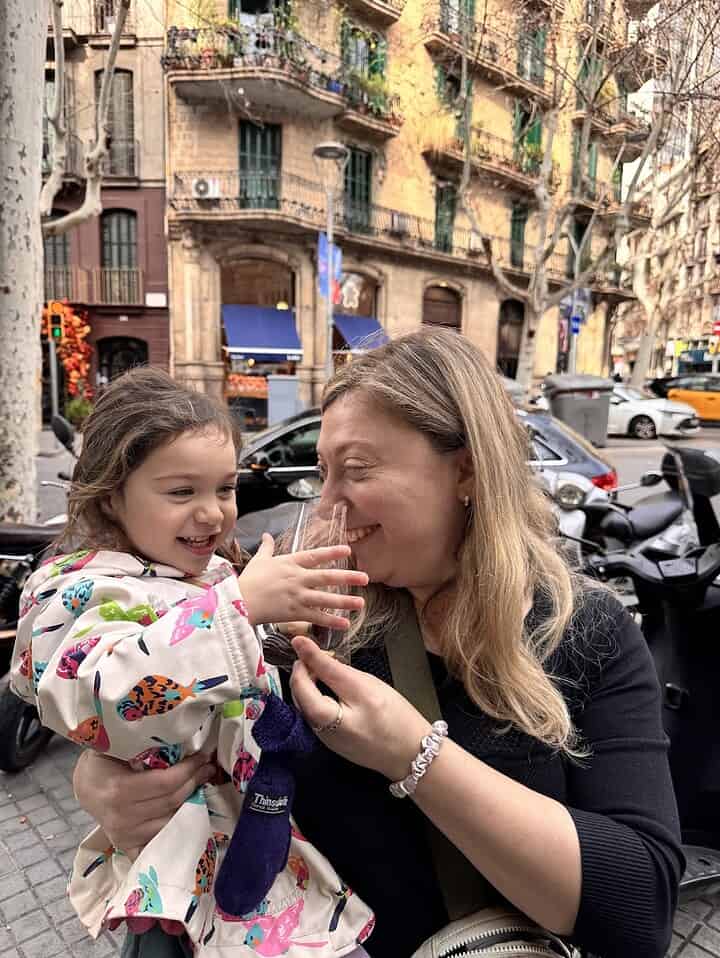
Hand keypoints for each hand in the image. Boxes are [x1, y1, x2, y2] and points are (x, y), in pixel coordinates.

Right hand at [72, 751, 215, 856]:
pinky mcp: (127, 846)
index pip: (166, 783)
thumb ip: (143, 746)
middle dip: (195, 781)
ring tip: (200, 784)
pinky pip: (158, 843)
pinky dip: (175, 832)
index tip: (204, 756)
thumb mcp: (116, 746)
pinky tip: (188, 815)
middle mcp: (122, 818)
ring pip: (171, 821)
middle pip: (172, 801)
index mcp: (119, 790)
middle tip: (208, 767)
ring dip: (190, 802)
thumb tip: (181, 740)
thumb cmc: (102, 761)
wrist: (84, 787)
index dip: (190, 769)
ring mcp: (125, 836)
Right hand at [238, 534, 367, 627]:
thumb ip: (267, 547)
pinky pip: (317, 617)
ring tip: (361, 603)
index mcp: (290, 563)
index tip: (348, 550)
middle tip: (366, 578)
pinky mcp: (294, 613)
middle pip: (327, 577)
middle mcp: (297, 578)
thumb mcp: (259, 560)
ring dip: (345, 601)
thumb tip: (266, 534)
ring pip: (326, 598)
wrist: (238, 602)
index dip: (332, 552)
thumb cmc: (247, 581)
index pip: (315, 555)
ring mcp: (297, 596)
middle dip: (348, 577)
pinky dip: (331, 621)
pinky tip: (345, 624)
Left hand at [289, 636, 431, 781]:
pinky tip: (333, 688)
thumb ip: (331, 668)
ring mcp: (325, 739)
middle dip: (305, 671)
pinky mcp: (331, 741)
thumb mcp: (364, 686)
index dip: (301, 658)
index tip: (302, 640)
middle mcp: (320, 732)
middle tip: (323, 655)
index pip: (301, 682)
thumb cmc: (395, 718)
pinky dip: (319, 697)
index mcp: (327, 718)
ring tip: (328, 669)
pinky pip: (316, 714)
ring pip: (306, 704)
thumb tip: (302, 646)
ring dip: (310, 683)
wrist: (412, 753)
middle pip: (299, 695)